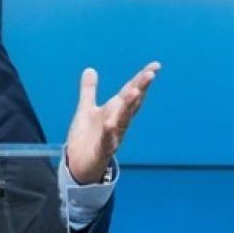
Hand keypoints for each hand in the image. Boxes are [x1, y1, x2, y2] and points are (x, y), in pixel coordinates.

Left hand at [64, 62, 160, 184]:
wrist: (78, 165)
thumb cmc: (86, 138)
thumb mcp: (86, 109)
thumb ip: (89, 90)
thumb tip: (90, 69)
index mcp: (115, 111)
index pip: (131, 92)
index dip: (141, 79)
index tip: (155, 66)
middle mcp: (118, 123)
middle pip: (132, 104)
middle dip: (140, 89)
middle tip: (150, 74)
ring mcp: (113, 137)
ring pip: (123, 120)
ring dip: (129, 106)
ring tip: (135, 91)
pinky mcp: (103, 150)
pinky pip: (108, 141)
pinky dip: (109, 132)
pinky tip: (110, 123)